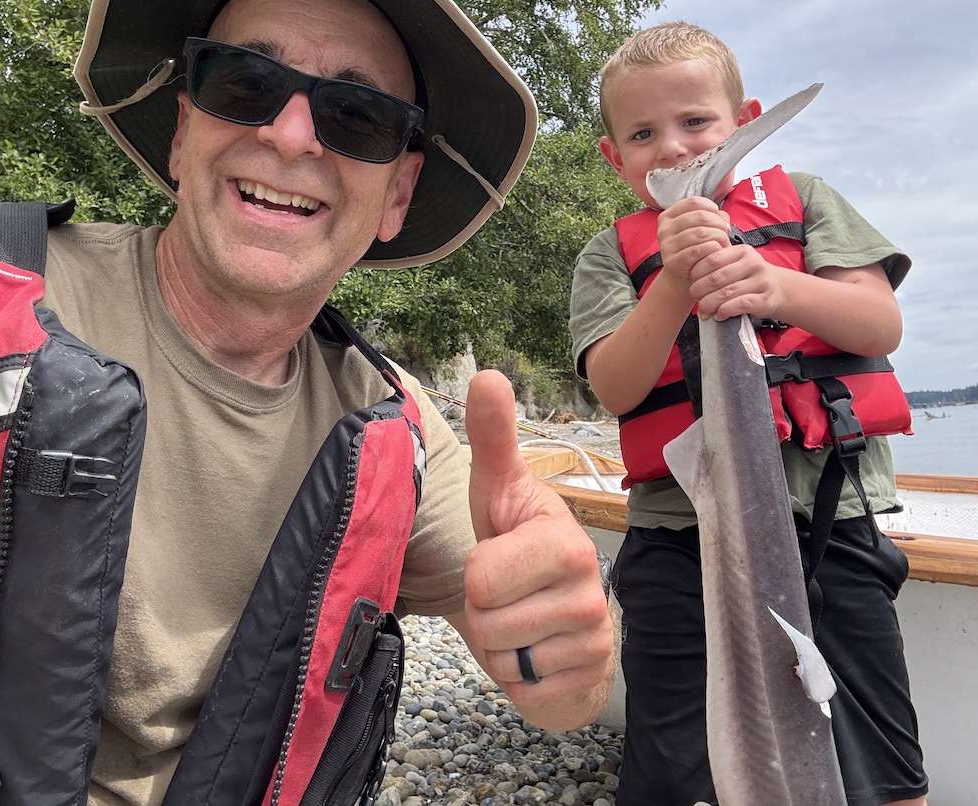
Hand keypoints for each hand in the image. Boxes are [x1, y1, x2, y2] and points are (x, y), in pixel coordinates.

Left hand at [457, 370, 614, 729]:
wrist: (557, 608)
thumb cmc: (520, 541)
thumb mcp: (500, 491)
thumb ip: (493, 437)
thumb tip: (487, 375)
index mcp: (565, 542)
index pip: (481, 579)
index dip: (476, 572)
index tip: (501, 558)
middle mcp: (590, 592)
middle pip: (486, 623)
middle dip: (483, 612)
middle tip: (508, 594)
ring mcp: (594, 645)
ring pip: (501, 662)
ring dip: (499, 646)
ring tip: (521, 620)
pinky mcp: (586, 686)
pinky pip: (522, 696)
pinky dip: (518, 680)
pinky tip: (537, 653)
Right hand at [656, 196, 731, 291]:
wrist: (683, 276)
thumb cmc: (695, 249)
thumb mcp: (700, 229)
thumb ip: (712, 217)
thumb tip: (723, 216)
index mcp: (668, 216)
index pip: (693, 202)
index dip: (712, 207)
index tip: (719, 218)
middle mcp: (664, 229)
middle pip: (699, 216)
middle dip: (718, 223)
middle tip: (725, 232)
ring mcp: (666, 245)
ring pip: (700, 233)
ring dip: (718, 236)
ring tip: (723, 242)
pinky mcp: (672, 262)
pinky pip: (698, 250)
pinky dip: (712, 249)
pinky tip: (716, 252)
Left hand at [689, 241, 784, 320]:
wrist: (777, 289)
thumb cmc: (748, 276)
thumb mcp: (736, 263)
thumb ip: (717, 264)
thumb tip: (690, 277)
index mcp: (742, 251)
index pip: (712, 259)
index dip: (697, 271)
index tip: (691, 280)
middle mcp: (753, 264)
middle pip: (717, 277)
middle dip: (700, 289)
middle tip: (695, 296)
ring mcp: (760, 281)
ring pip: (726, 293)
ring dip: (709, 303)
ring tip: (703, 309)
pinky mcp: (764, 299)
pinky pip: (739, 305)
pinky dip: (724, 311)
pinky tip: (718, 315)